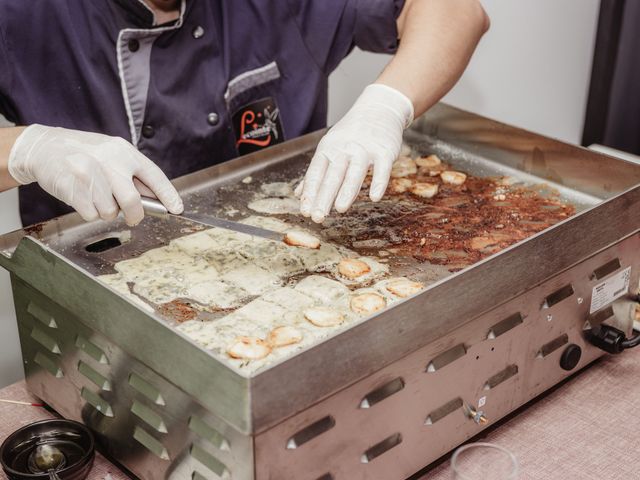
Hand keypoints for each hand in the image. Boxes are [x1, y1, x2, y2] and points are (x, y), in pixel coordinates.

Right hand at [8, 125, 182, 224]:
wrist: (43, 147)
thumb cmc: (83, 154)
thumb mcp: (112, 154)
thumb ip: (132, 174)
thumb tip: (156, 199)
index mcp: (124, 151)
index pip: (154, 176)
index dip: (168, 195)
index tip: (177, 209)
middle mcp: (109, 160)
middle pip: (132, 201)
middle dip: (135, 215)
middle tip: (133, 218)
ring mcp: (89, 173)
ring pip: (110, 211)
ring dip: (106, 212)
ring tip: (96, 197)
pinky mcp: (73, 187)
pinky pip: (91, 214)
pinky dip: (90, 212)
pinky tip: (83, 197)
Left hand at [298, 84, 413, 222]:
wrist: (379, 109)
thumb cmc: (351, 134)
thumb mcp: (330, 148)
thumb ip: (316, 173)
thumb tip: (299, 194)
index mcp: (328, 149)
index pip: (316, 173)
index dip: (310, 193)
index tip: (305, 212)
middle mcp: (344, 149)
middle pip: (332, 175)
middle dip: (324, 197)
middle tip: (318, 217)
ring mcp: (365, 150)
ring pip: (354, 172)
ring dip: (347, 190)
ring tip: (340, 209)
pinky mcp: (384, 151)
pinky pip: (382, 169)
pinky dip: (379, 182)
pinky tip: (374, 197)